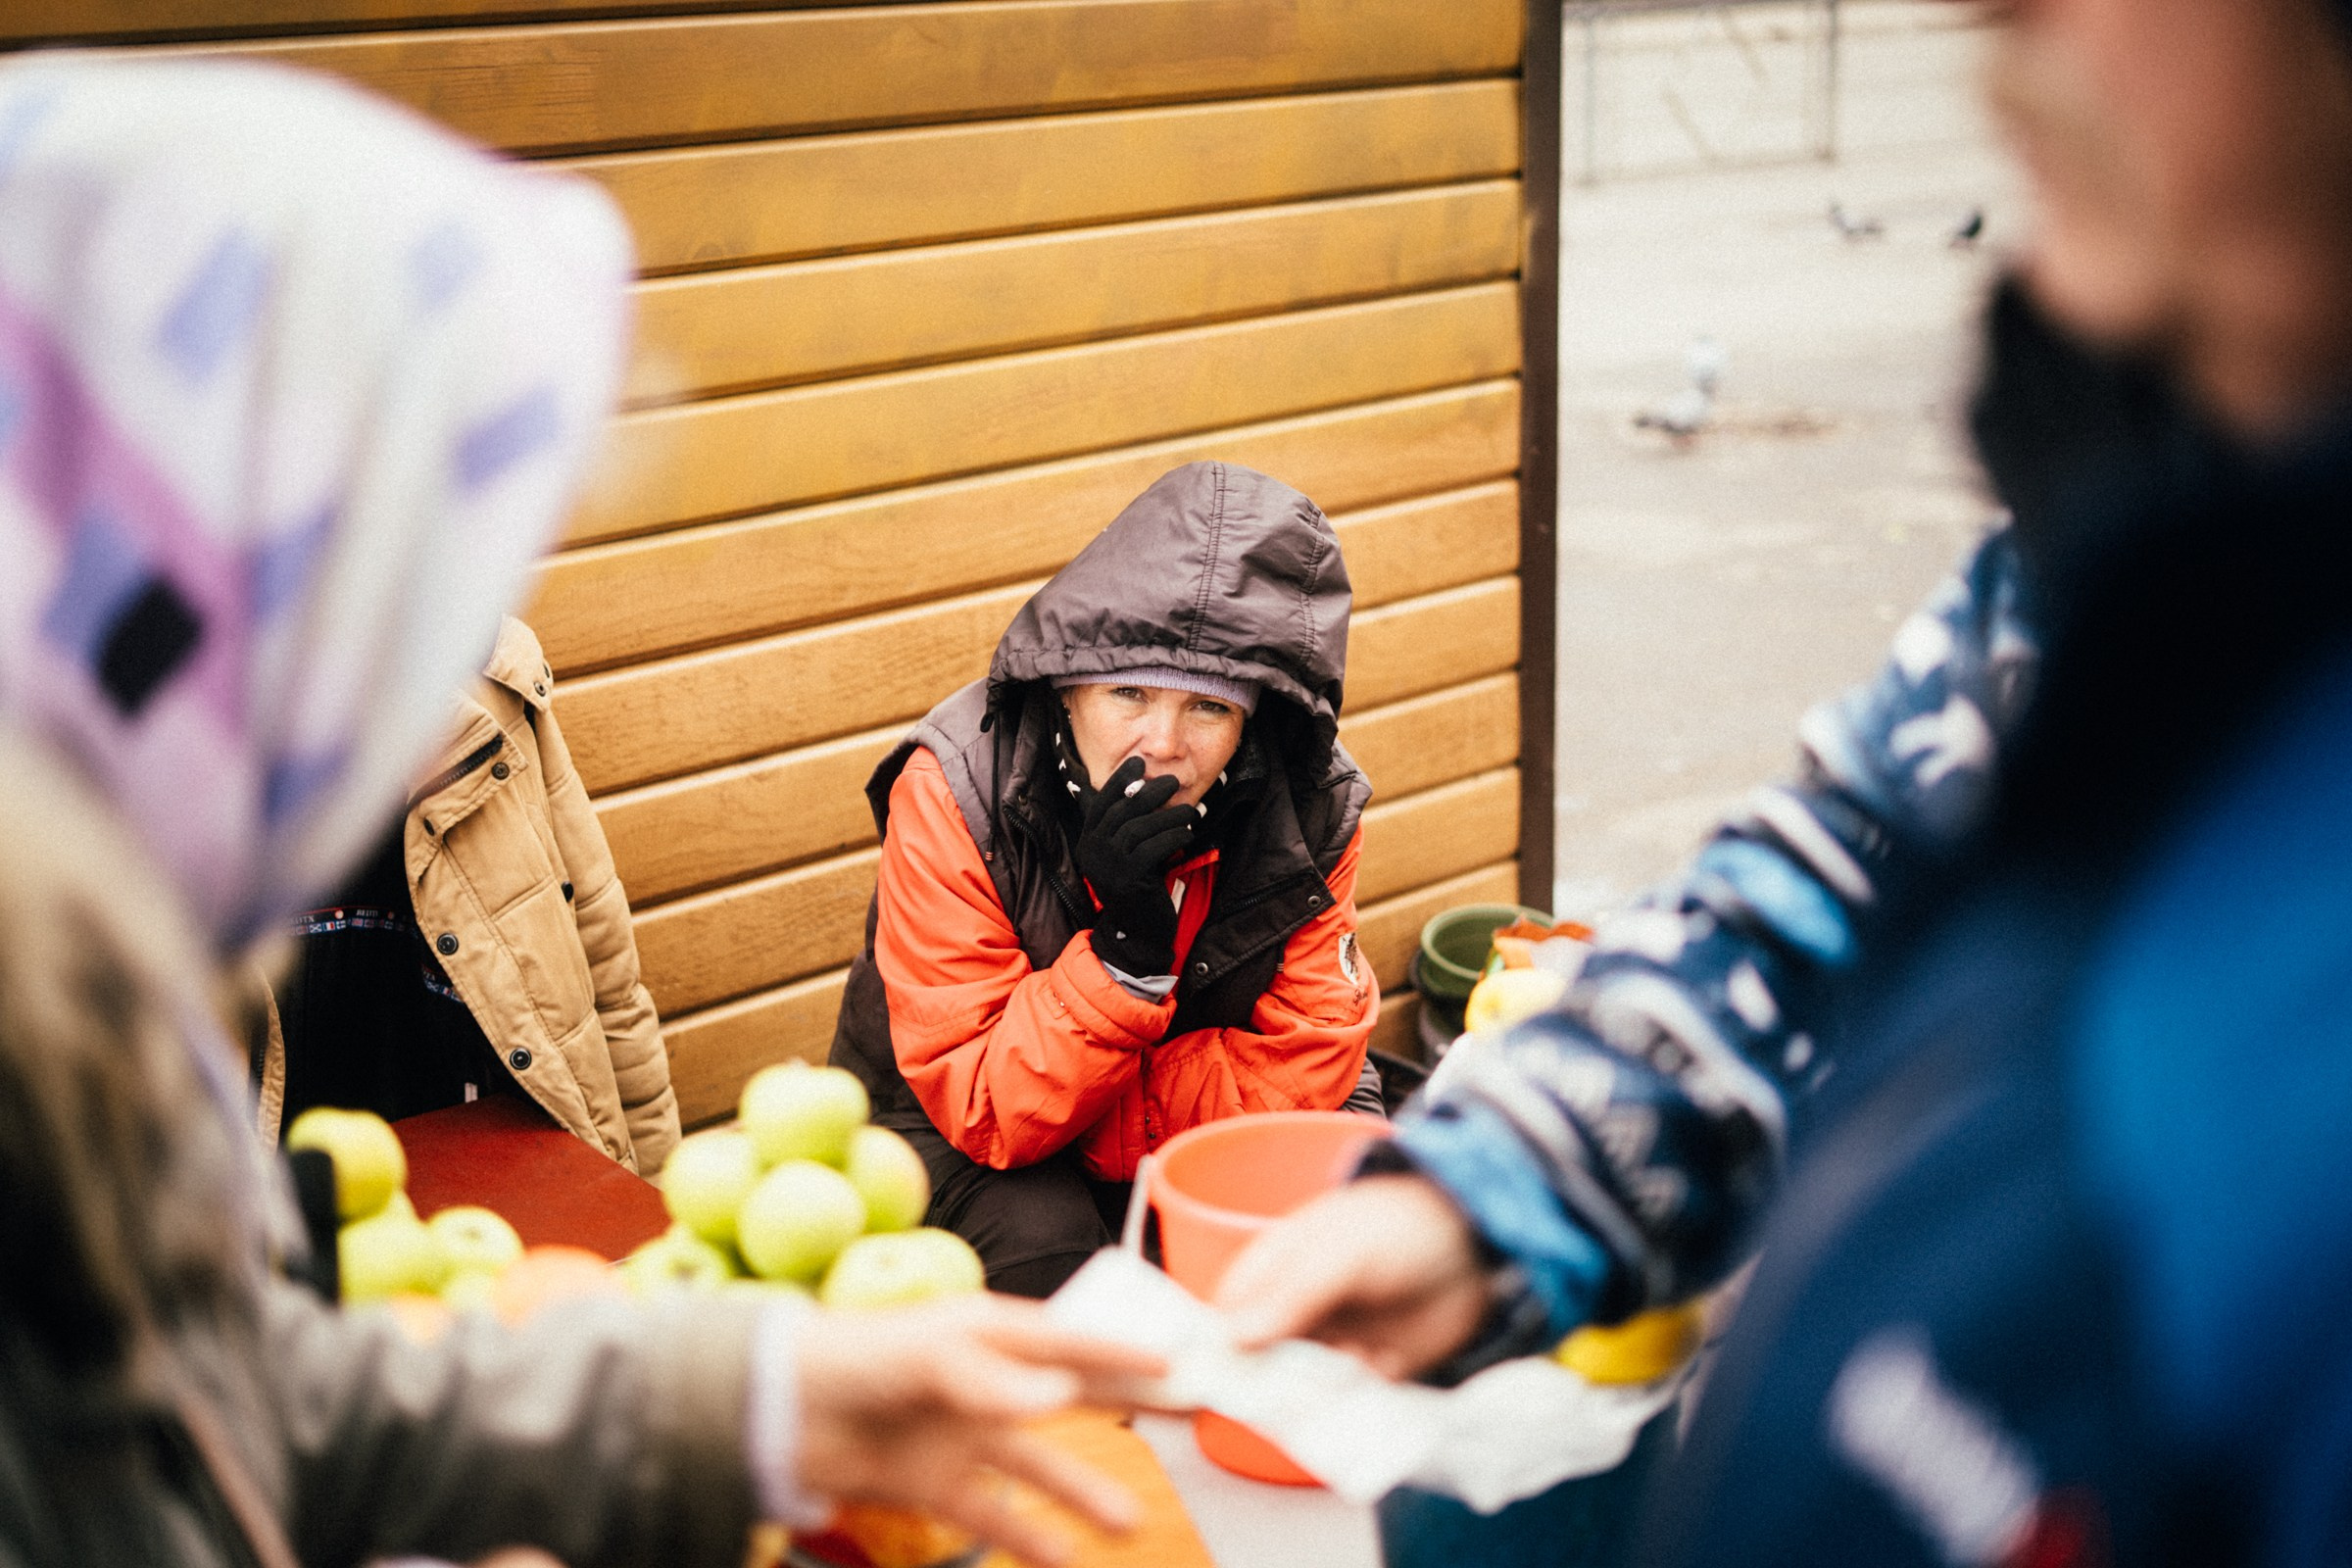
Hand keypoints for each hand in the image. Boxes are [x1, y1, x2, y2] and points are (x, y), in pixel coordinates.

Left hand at [792, 1295, 1166, 1566]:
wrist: (775, 1409)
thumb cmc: (849, 1357)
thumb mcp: (926, 1355)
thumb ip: (991, 1380)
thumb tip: (1062, 1397)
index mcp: (986, 1334)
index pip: (1068, 1340)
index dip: (1119, 1350)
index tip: (1174, 1358)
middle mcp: (985, 1383)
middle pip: (1071, 1396)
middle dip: (1125, 1407)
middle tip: (1184, 1416)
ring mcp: (962, 1435)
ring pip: (1040, 1467)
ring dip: (1084, 1494)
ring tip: (1129, 1525)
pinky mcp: (935, 1482)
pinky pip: (994, 1513)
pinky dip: (1030, 1537)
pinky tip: (1066, 1559)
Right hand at [1072, 756, 1194, 976]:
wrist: (1137, 932)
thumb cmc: (1137, 887)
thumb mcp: (1126, 854)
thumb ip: (1124, 826)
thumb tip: (1130, 788)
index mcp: (1089, 842)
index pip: (1101, 802)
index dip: (1120, 781)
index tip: (1138, 763)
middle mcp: (1093, 852)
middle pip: (1121, 811)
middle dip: (1149, 792)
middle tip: (1172, 782)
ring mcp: (1108, 866)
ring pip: (1139, 827)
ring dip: (1168, 815)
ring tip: (1190, 810)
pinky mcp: (1128, 879)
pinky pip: (1153, 847)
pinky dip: (1173, 836)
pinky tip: (1187, 833)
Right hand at [1215, 1175, 1493, 1379]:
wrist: (1475, 1240)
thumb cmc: (1394, 1228)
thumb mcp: (1339, 1255)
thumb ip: (1291, 1296)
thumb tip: (1234, 1340)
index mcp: (1271, 1274)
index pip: (1226, 1320)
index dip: (1218, 1353)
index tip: (1219, 1386)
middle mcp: (1295, 1316)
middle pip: (1262, 1366)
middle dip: (1273, 1387)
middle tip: (1292, 1395)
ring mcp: (1333, 1345)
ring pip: (1305, 1389)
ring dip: (1318, 1397)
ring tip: (1346, 1378)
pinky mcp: (1372, 1370)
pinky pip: (1351, 1401)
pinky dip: (1357, 1404)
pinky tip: (1376, 1382)